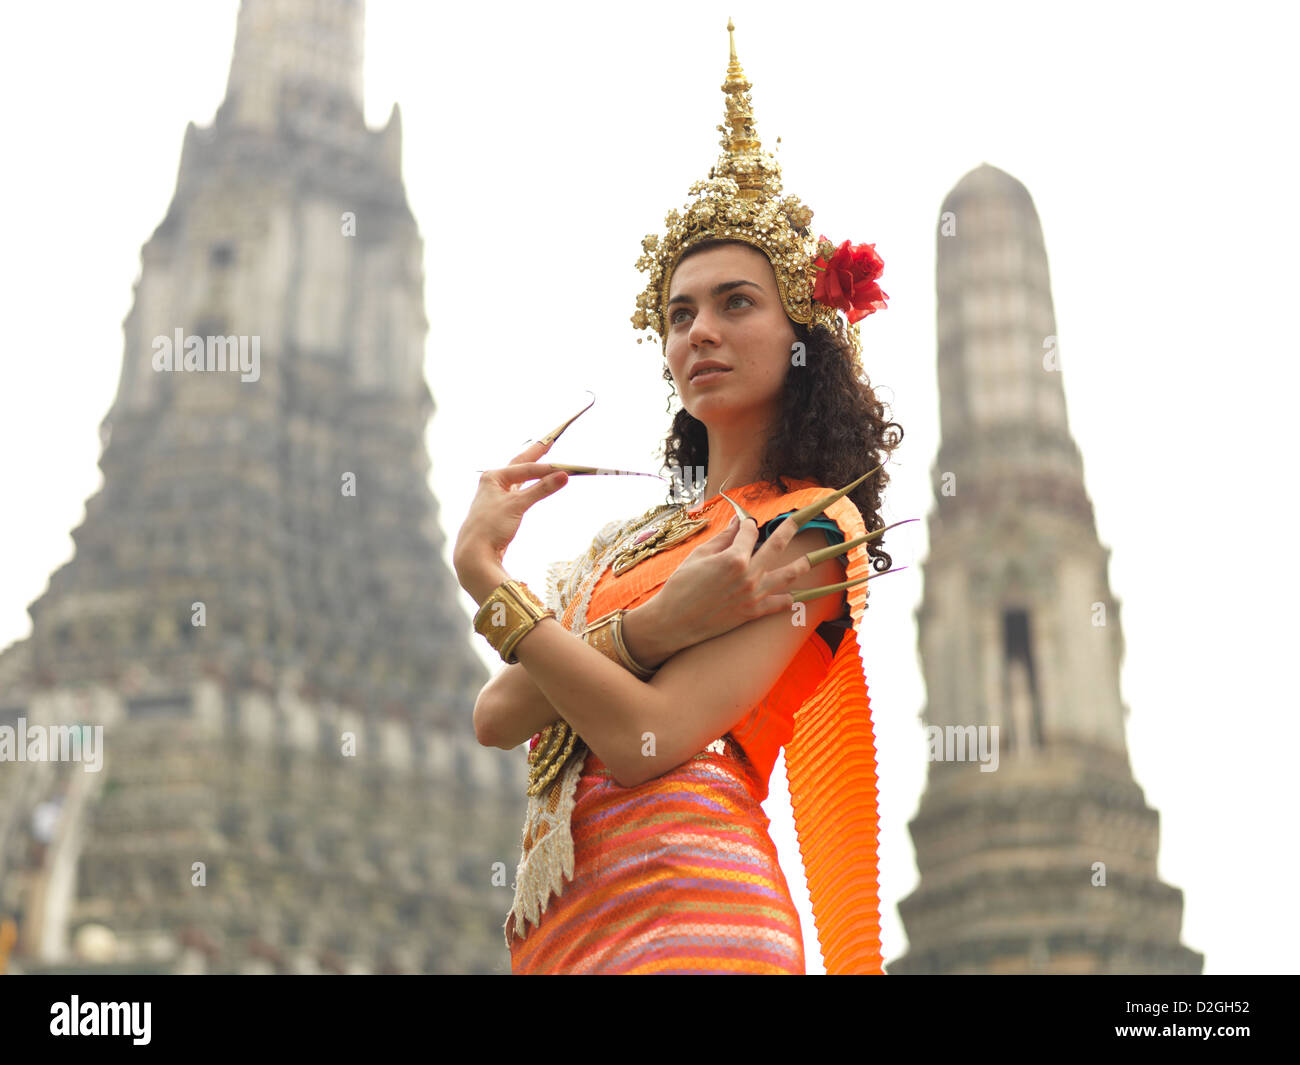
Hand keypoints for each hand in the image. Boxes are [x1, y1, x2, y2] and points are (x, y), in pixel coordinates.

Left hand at [453, 438, 568, 595]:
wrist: (474, 553)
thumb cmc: (490, 526)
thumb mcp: (517, 505)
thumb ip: (541, 489)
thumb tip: (564, 476)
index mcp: (493, 477)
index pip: (525, 468)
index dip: (546, 468)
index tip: (566, 468)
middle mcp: (493, 483)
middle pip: (520, 465)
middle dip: (535, 454)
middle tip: (551, 441)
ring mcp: (496, 497)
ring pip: (519, 478)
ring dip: (532, 469)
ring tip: (542, 455)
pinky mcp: (501, 510)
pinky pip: (520, 491)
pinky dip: (530, 485)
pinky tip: (532, 482)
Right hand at [645, 512, 828, 649]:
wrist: (674, 622)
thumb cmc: (681, 586)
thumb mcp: (699, 555)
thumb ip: (722, 538)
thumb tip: (738, 522)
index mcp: (734, 557)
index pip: (750, 532)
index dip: (748, 524)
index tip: (747, 523)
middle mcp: (749, 575)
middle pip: (777, 545)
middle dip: (790, 528)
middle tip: (800, 518)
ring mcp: (754, 595)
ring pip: (787, 575)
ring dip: (802, 564)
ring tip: (811, 559)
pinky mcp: (753, 613)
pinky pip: (780, 604)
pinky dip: (790, 599)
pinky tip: (797, 595)